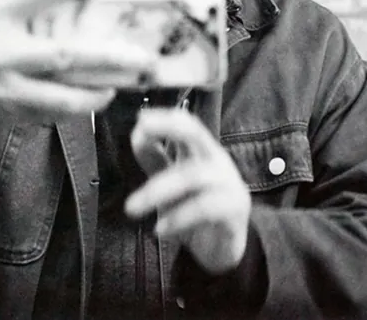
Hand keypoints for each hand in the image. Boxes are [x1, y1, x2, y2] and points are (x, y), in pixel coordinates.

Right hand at [0, 0, 156, 130]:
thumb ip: (30, 10)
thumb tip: (88, 1)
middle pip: (62, 55)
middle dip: (106, 57)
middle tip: (139, 56)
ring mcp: (5, 88)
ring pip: (62, 96)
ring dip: (98, 92)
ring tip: (120, 84)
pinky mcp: (9, 115)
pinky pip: (52, 113)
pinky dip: (77, 106)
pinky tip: (96, 96)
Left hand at [125, 108, 251, 274]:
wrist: (224, 250)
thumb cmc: (196, 211)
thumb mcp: (171, 183)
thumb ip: (155, 159)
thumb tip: (137, 133)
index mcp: (202, 152)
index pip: (186, 124)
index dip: (164, 118)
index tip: (139, 119)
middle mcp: (217, 161)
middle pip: (196, 134)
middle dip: (168, 128)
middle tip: (140, 131)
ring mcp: (229, 183)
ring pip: (192, 176)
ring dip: (157, 191)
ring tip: (131, 208)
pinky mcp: (235, 210)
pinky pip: (205, 208)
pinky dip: (178, 218)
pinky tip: (160, 230)